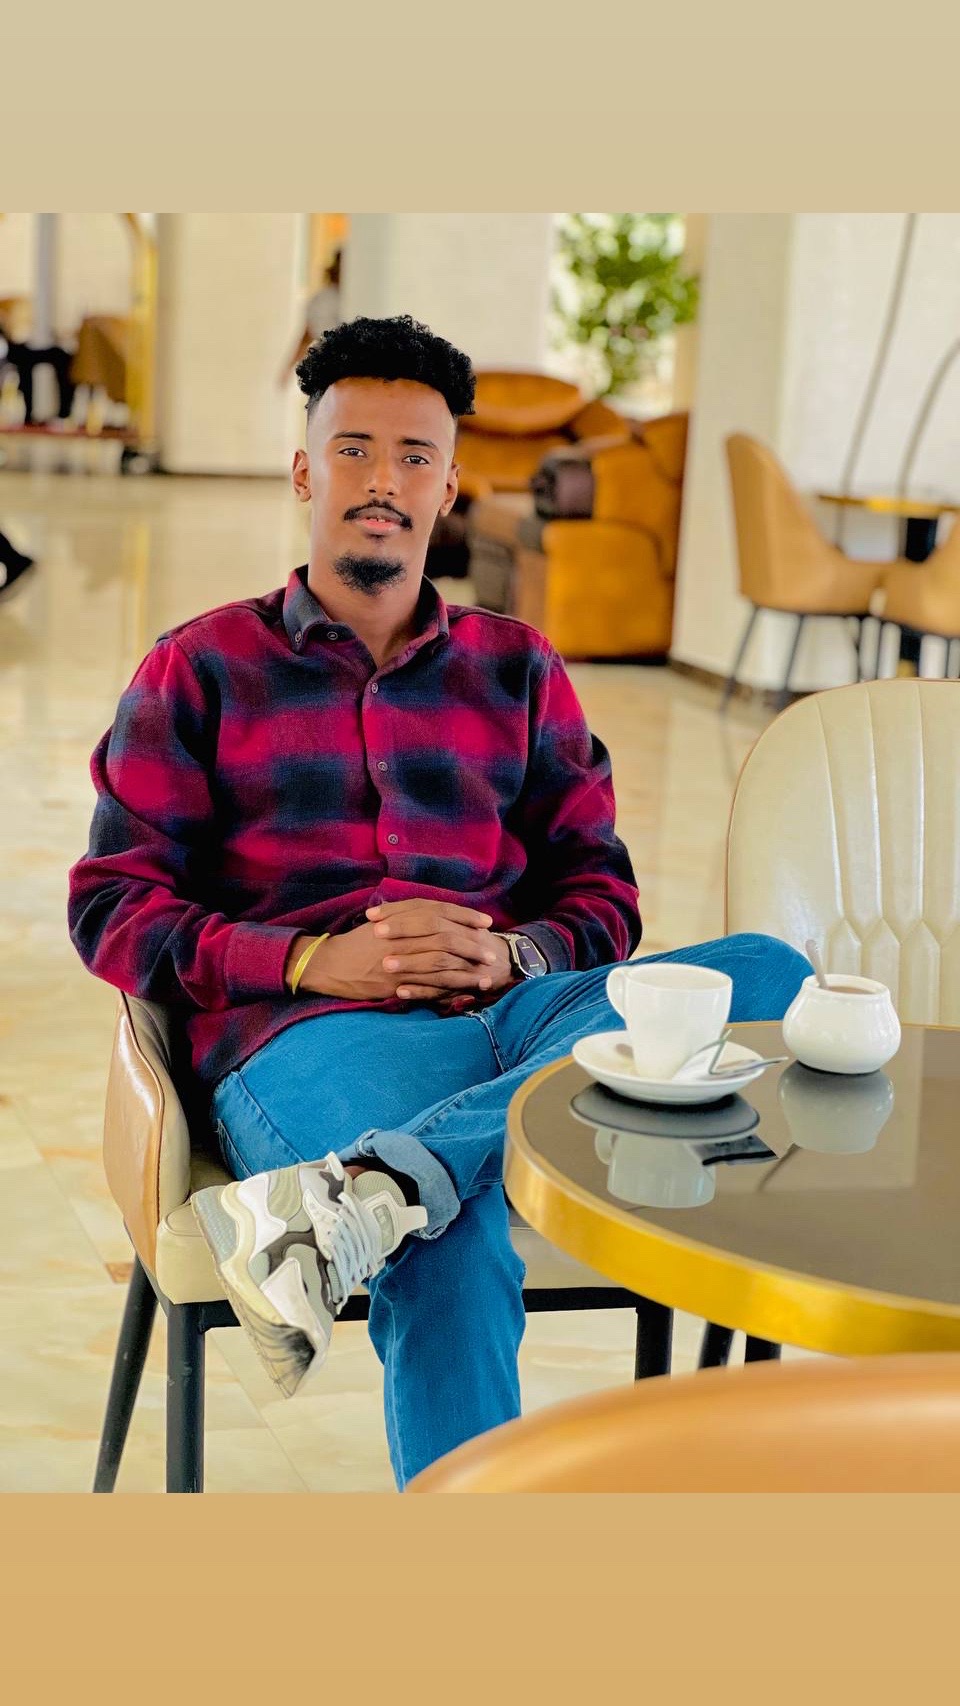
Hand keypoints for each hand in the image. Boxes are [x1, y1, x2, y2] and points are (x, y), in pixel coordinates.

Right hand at [287, 901, 512, 1002]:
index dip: (465, 915)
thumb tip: (436, 912)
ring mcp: (401, 961)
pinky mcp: (396, 983)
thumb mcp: (381, 920)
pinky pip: (428, 986)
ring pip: (441, 964)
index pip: (440, 912)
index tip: (485, 921)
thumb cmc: (357, 942)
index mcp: (400, 918)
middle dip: (472, 945)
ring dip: (467, 971)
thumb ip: (407, 914)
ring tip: (486, 976)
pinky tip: (465, 993)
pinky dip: (449, 989)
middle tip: (491, 952)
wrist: (330, 963)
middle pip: (446, 937)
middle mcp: (402, 937)